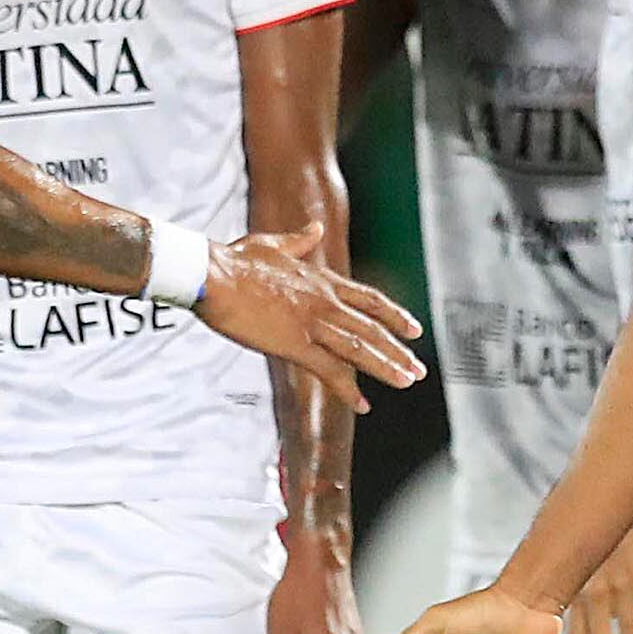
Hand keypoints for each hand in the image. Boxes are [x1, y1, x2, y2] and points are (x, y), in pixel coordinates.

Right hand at [196, 225, 423, 408]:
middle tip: (418, 369)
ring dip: (387, 367)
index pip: (368, 300)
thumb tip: (315, 229)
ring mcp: (313, 323)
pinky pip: (330, 371)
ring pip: (361, 349)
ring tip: (407, 381)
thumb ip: (299, 241)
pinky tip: (363, 405)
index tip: (414, 328)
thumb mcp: (273, 244)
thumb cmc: (235, 261)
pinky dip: (349, 389)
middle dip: (398, 350)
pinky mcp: (296, 344)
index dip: (394, 315)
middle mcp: (325, 301)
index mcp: (321, 280)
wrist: (214, 275)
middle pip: (372, 328)